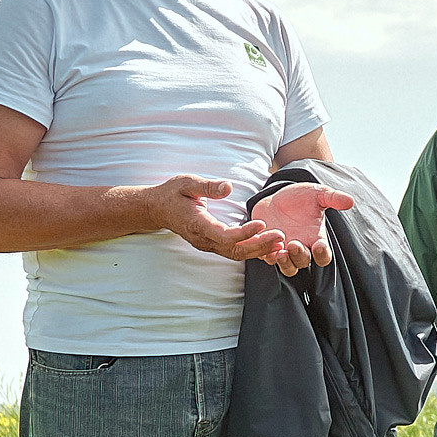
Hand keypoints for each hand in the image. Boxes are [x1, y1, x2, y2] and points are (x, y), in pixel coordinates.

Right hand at [141, 175, 289, 261]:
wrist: (156, 209)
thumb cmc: (172, 193)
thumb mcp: (186, 182)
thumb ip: (207, 186)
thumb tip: (228, 187)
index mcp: (198, 224)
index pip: (225, 236)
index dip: (244, 233)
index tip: (261, 223)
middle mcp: (203, 239)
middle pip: (235, 250)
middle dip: (259, 245)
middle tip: (280, 236)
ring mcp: (207, 244)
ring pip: (236, 254)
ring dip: (258, 250)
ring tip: (279, 242)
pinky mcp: (212, 244)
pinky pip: (233, 252)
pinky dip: (251, 250)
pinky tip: (267, 245)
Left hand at [250, 184, 355, 275]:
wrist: (276, 198)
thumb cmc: (300, 198)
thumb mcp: (317, 194)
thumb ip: (333, 198)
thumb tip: (350, 201)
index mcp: (316, 239)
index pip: (323, 256)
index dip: (322, 254)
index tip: (320, 245)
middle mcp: (301, 248)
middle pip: (303, 263)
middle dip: (299, 256)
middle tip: (294, 244)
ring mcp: (284, 251)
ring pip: (287, 267)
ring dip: (285, 263)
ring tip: (281, 252)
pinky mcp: (267, 249)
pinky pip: (267, 258)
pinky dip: (266, 254)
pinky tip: (264, 244)